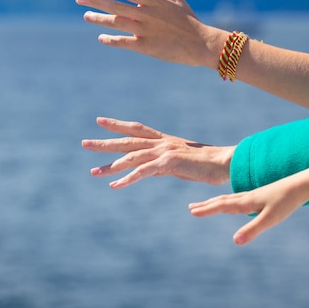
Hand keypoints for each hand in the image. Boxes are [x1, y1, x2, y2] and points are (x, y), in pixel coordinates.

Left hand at [75, 0, 226, 67]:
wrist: (200, 43)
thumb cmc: (189, 21)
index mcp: (152, 0)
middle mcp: (145, 13)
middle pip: (114, 5)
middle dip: (95, 1)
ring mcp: (144, 30)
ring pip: (115, 22)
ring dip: (99, 19)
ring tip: (86, 16)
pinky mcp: (145, 46)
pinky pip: (123, 42)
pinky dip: (111, 39)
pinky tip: (101, 37)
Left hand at [82, 118, 233, 187]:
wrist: (224, 162)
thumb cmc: (206, 164)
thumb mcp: (180, 163)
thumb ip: (163, 165)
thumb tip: (151, 170)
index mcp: (164, 140)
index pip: (136, 130)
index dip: (118, 125)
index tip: (100, 121)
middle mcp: (161, 143)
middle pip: (127, 141)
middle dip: (105, 142)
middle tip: (84, 143)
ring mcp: (164, 151)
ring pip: (131, 156)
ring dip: (111, 165)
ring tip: (94, 172)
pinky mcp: (168, 163)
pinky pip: (143, 172)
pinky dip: (127, 179)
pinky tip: (115, 186)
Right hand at [189, 166, 308, 245]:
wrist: (301, 184)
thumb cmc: (286, 202)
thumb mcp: (270, 219)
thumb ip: (252, 230)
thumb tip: (235, 241)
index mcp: (246, 201)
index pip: (222, 206)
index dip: (207, 210)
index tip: (192, 212)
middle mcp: (247, 197)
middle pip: (221, 201)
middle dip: (206, 205)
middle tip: (190, 208)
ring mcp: (253, 195)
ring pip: (229, 199)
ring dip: (215, 202)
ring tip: (205, 206)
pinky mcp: (260, 196)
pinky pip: (238, 199)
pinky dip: (228, 202)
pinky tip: (231, 207)